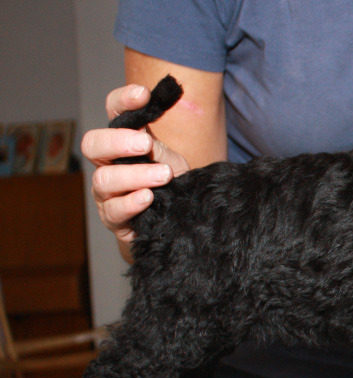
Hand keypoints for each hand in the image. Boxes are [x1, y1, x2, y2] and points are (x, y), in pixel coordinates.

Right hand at [82, 83, 188, 259]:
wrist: (174, 222)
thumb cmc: (171, 187)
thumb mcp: (172, 163)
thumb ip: (160, 150)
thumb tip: (149, 137)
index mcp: (123, 142)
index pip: (114, 112)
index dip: (123, 100)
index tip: (143, 95)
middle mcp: (108, 164)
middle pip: (93, 144)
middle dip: (117, 141)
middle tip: (144, 144)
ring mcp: (107, 192)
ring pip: (104, 179)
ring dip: (135, 175)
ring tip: (163, 176)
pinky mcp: (114, 218)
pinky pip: (114, 210)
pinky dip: (131, 203)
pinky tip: (148, 198)